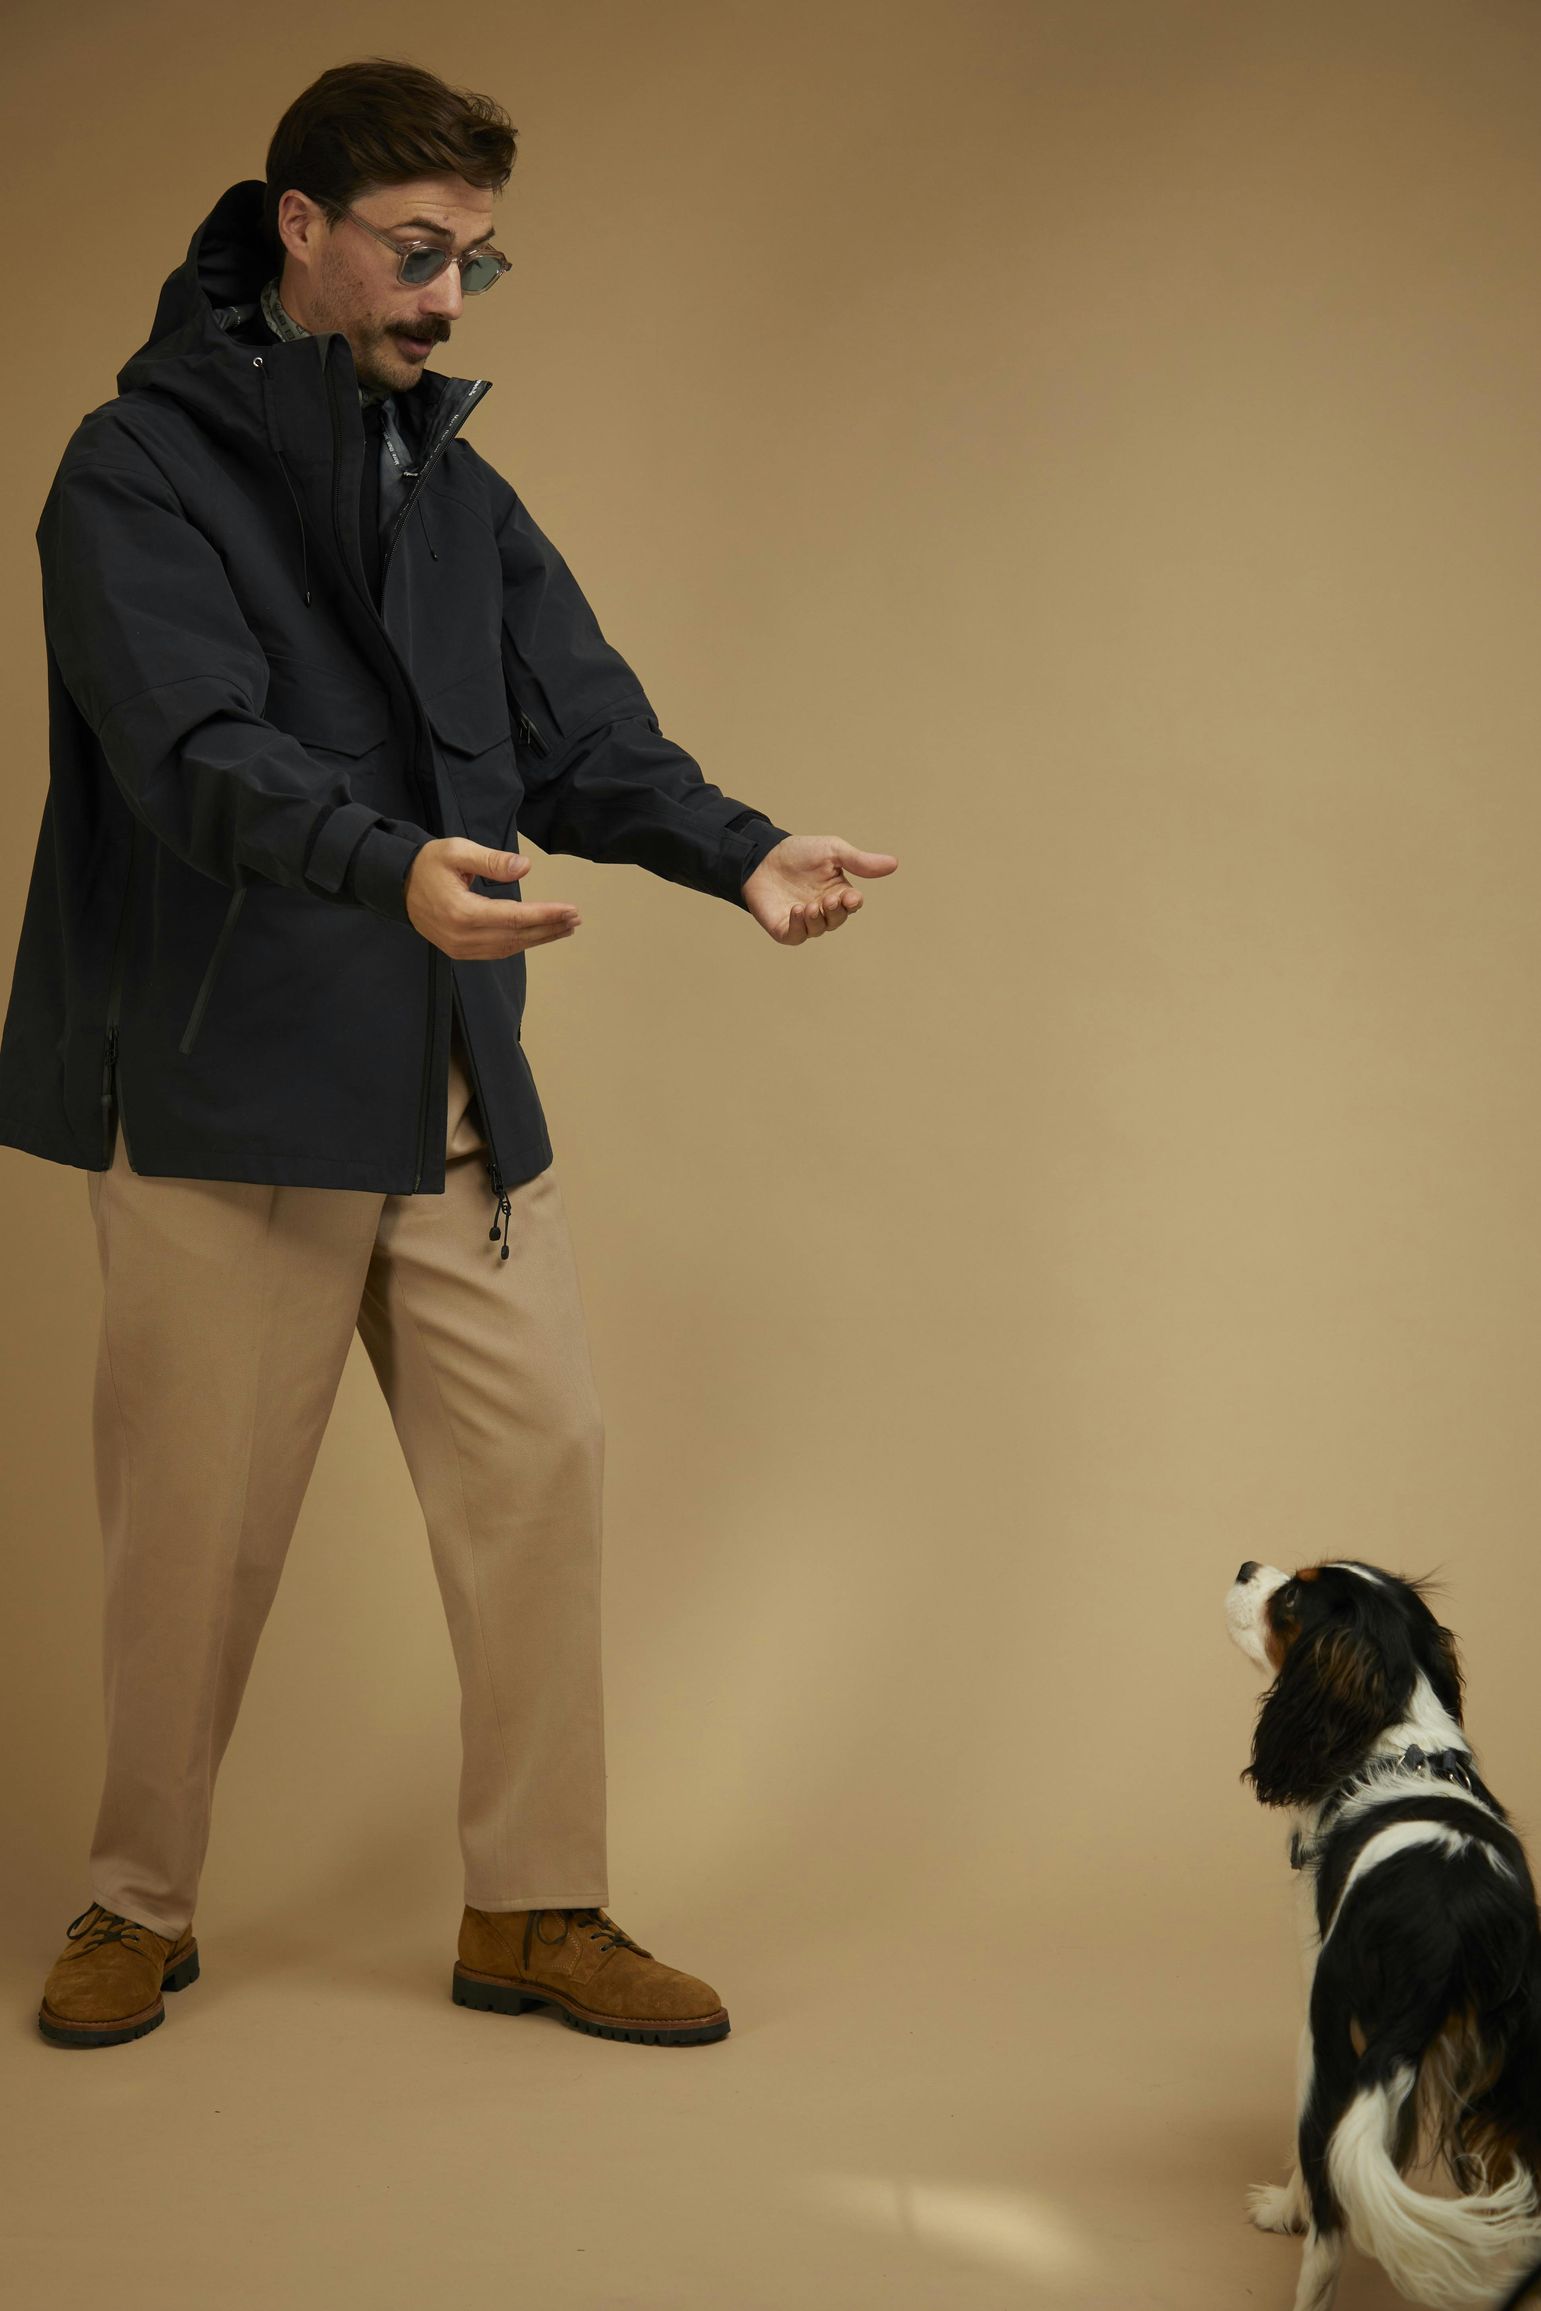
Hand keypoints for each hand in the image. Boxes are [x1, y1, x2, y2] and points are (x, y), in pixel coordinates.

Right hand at [403, 837, 580, 958]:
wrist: (398, 885)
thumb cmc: (429, 864)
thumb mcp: (458, 851)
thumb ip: (492, 861)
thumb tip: (525, 868)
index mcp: (462, 912)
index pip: (514, 917)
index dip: (545, 915)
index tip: (570, 910)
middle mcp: (463, 937)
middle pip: (517, 936)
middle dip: (549, 927)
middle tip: (575, 919)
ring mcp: (461, 948)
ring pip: (510, 947)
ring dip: (540, 937)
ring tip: (565, 928)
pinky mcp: (460, 951)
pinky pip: (497, 951)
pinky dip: (521, 943)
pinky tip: (538, 935)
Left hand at [741, 835, 897, 943]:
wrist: (762, 855)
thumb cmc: (799, 852)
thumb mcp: (833, 851)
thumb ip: (860, 861)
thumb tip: (894, 863)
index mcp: (837, 892)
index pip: (851, 905)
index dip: (852, 903)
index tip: (850, 897)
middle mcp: (822, 909)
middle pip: (837, 919)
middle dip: (835, 912)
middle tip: (827, 899)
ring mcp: (802, 920)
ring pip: (818, 929)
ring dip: (817, 919)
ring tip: (809, 906)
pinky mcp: (783, 927)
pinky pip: (795, 936)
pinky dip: (799, 926)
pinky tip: (797, 910)